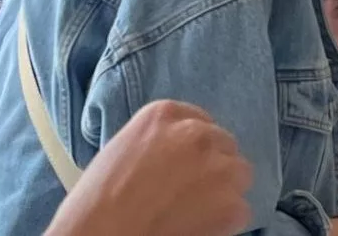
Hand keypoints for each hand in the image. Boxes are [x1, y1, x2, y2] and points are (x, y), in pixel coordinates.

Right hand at [45, 101, 251, 235]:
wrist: (100, 234)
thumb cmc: (96, 202)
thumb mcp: (122, 150)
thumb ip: (157, 143)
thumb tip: (175, 156)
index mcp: (165, 114)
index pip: (199, 121)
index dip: (195, 147)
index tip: (186, 164)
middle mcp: (197, 133)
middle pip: (223, 145)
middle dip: (212, 166)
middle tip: (190, 191)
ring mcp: (219, 166)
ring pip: (238, 174)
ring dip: (224, 191)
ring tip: (194, 211)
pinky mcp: (232, 203)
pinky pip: (240, 210)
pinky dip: (225, 222)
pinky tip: (198, 228)